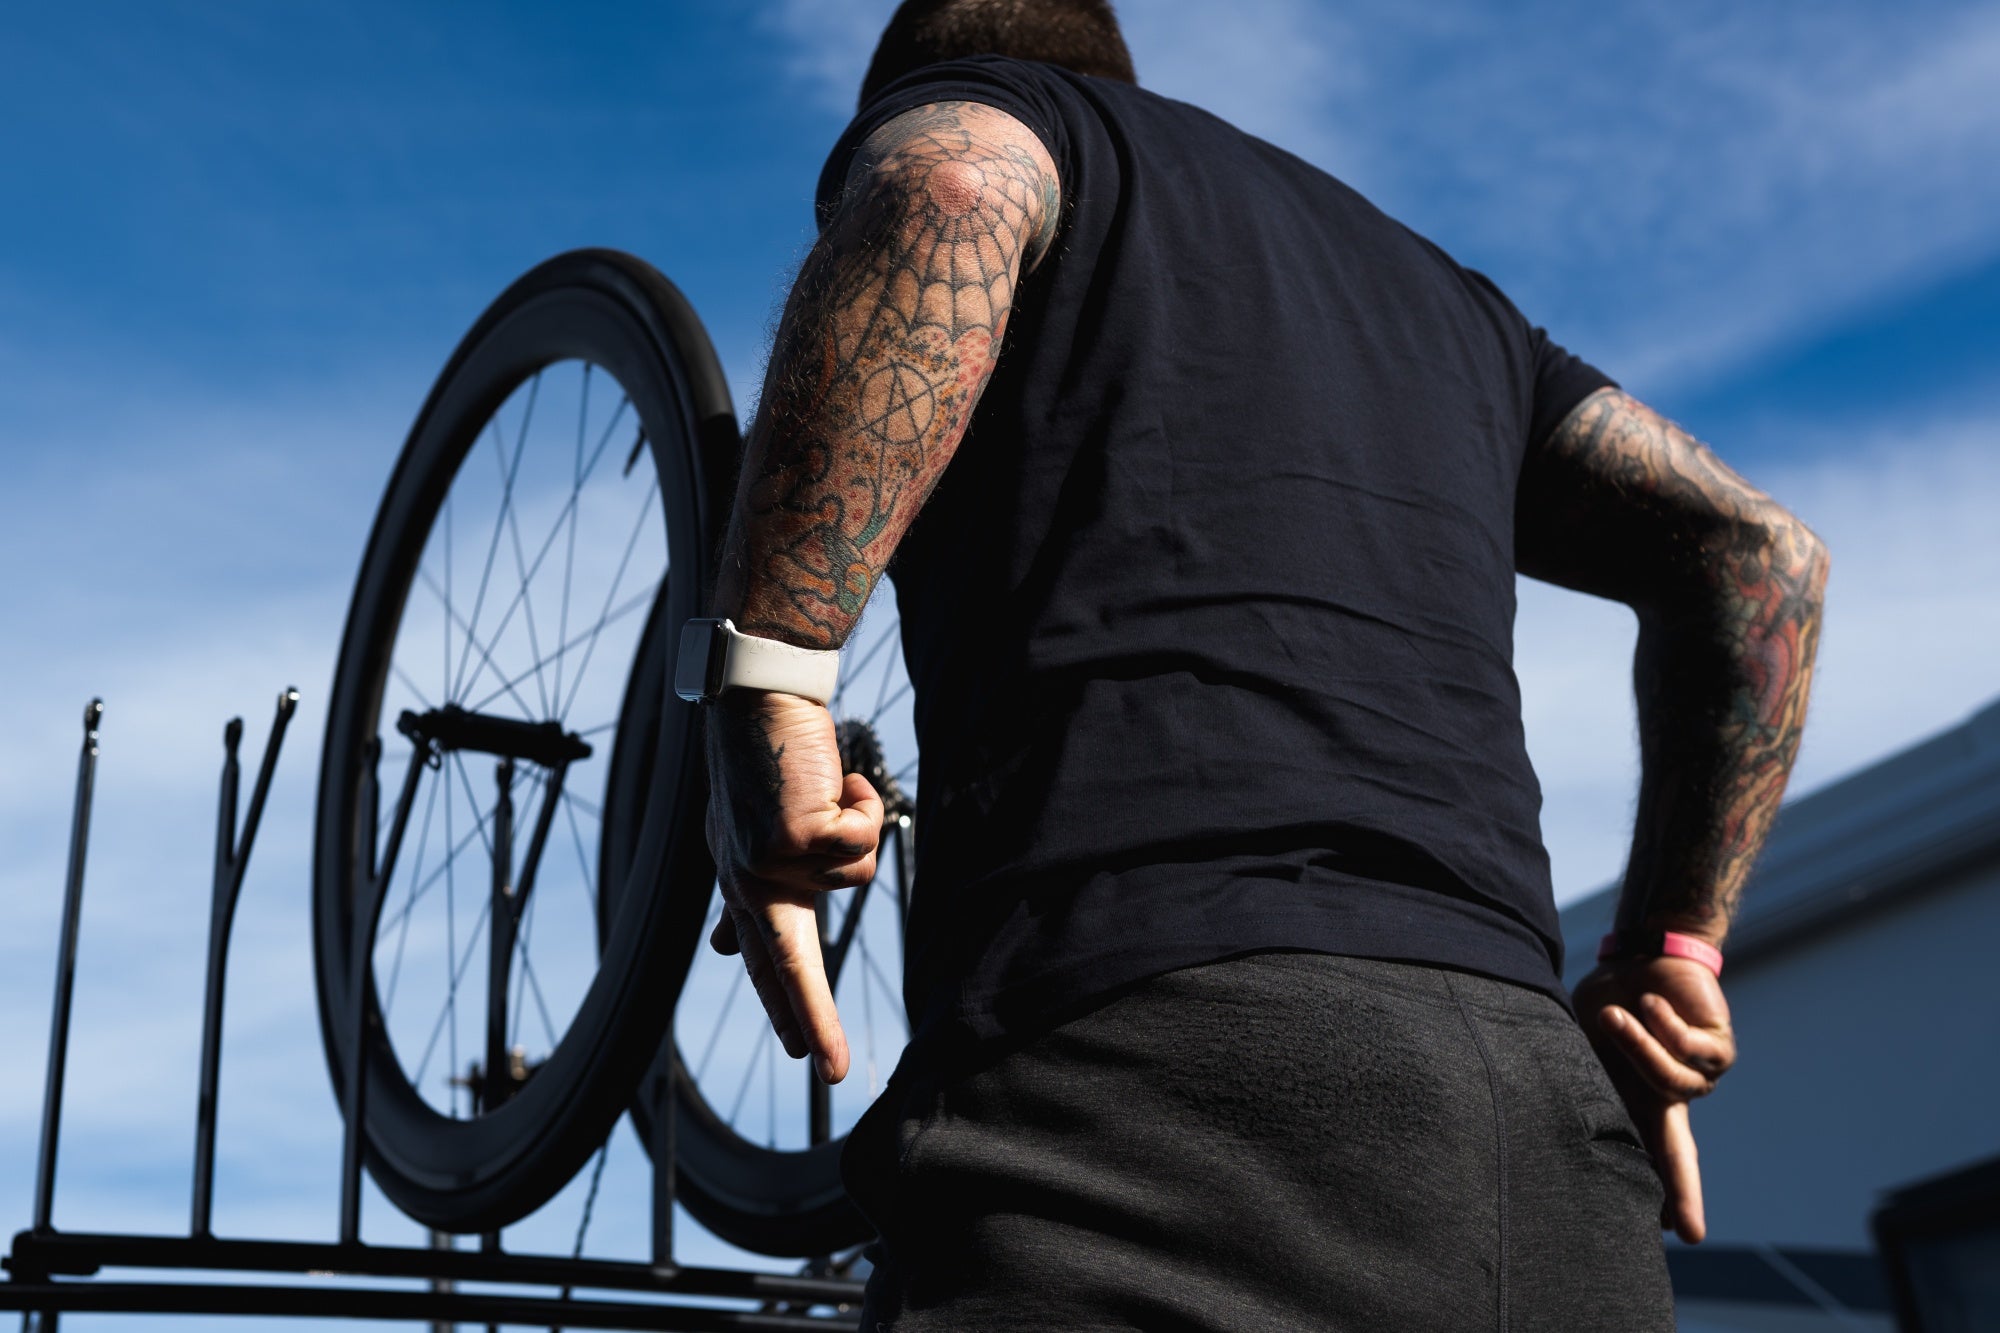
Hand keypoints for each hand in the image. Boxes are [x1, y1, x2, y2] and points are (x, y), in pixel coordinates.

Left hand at [703, 690, 882, 1084]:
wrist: (760, 698)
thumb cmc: (768, 762)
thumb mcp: (753, 832)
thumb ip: (747, 893)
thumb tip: (723, 949)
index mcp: (741, 884)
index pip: (765, 960)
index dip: (788, 1009)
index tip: (809, 1059)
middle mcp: (747, 881)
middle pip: (787, 965)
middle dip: (813, 1018)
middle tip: (829, 1071)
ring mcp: (766, 863)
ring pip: (855, 876)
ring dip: (859, 825)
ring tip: (829, 786)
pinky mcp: (792, 838)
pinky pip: (862, 842)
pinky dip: (864, 805)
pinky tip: (835, 777)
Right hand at [1572, 954, 1735, 1242]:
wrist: (1646, 955)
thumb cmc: (1613, 996)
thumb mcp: (1586, 1035)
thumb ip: (1586, 1067)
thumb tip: (1572, 1100)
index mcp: (1637, 1098)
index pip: (1644, 1151)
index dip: (1654, 1190)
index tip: (1669, 1233)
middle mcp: (1671, 1095)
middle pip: (1679, 1155)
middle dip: (1682, 1191)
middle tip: (1689, 1236)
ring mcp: (1698, 1074)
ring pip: (1671, 1082)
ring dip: (1636, 1045)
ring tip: (1616, 1015)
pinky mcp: (1718, 1048)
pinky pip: (1686, 1049)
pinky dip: (1659, 1023)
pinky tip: (1651, 1004)